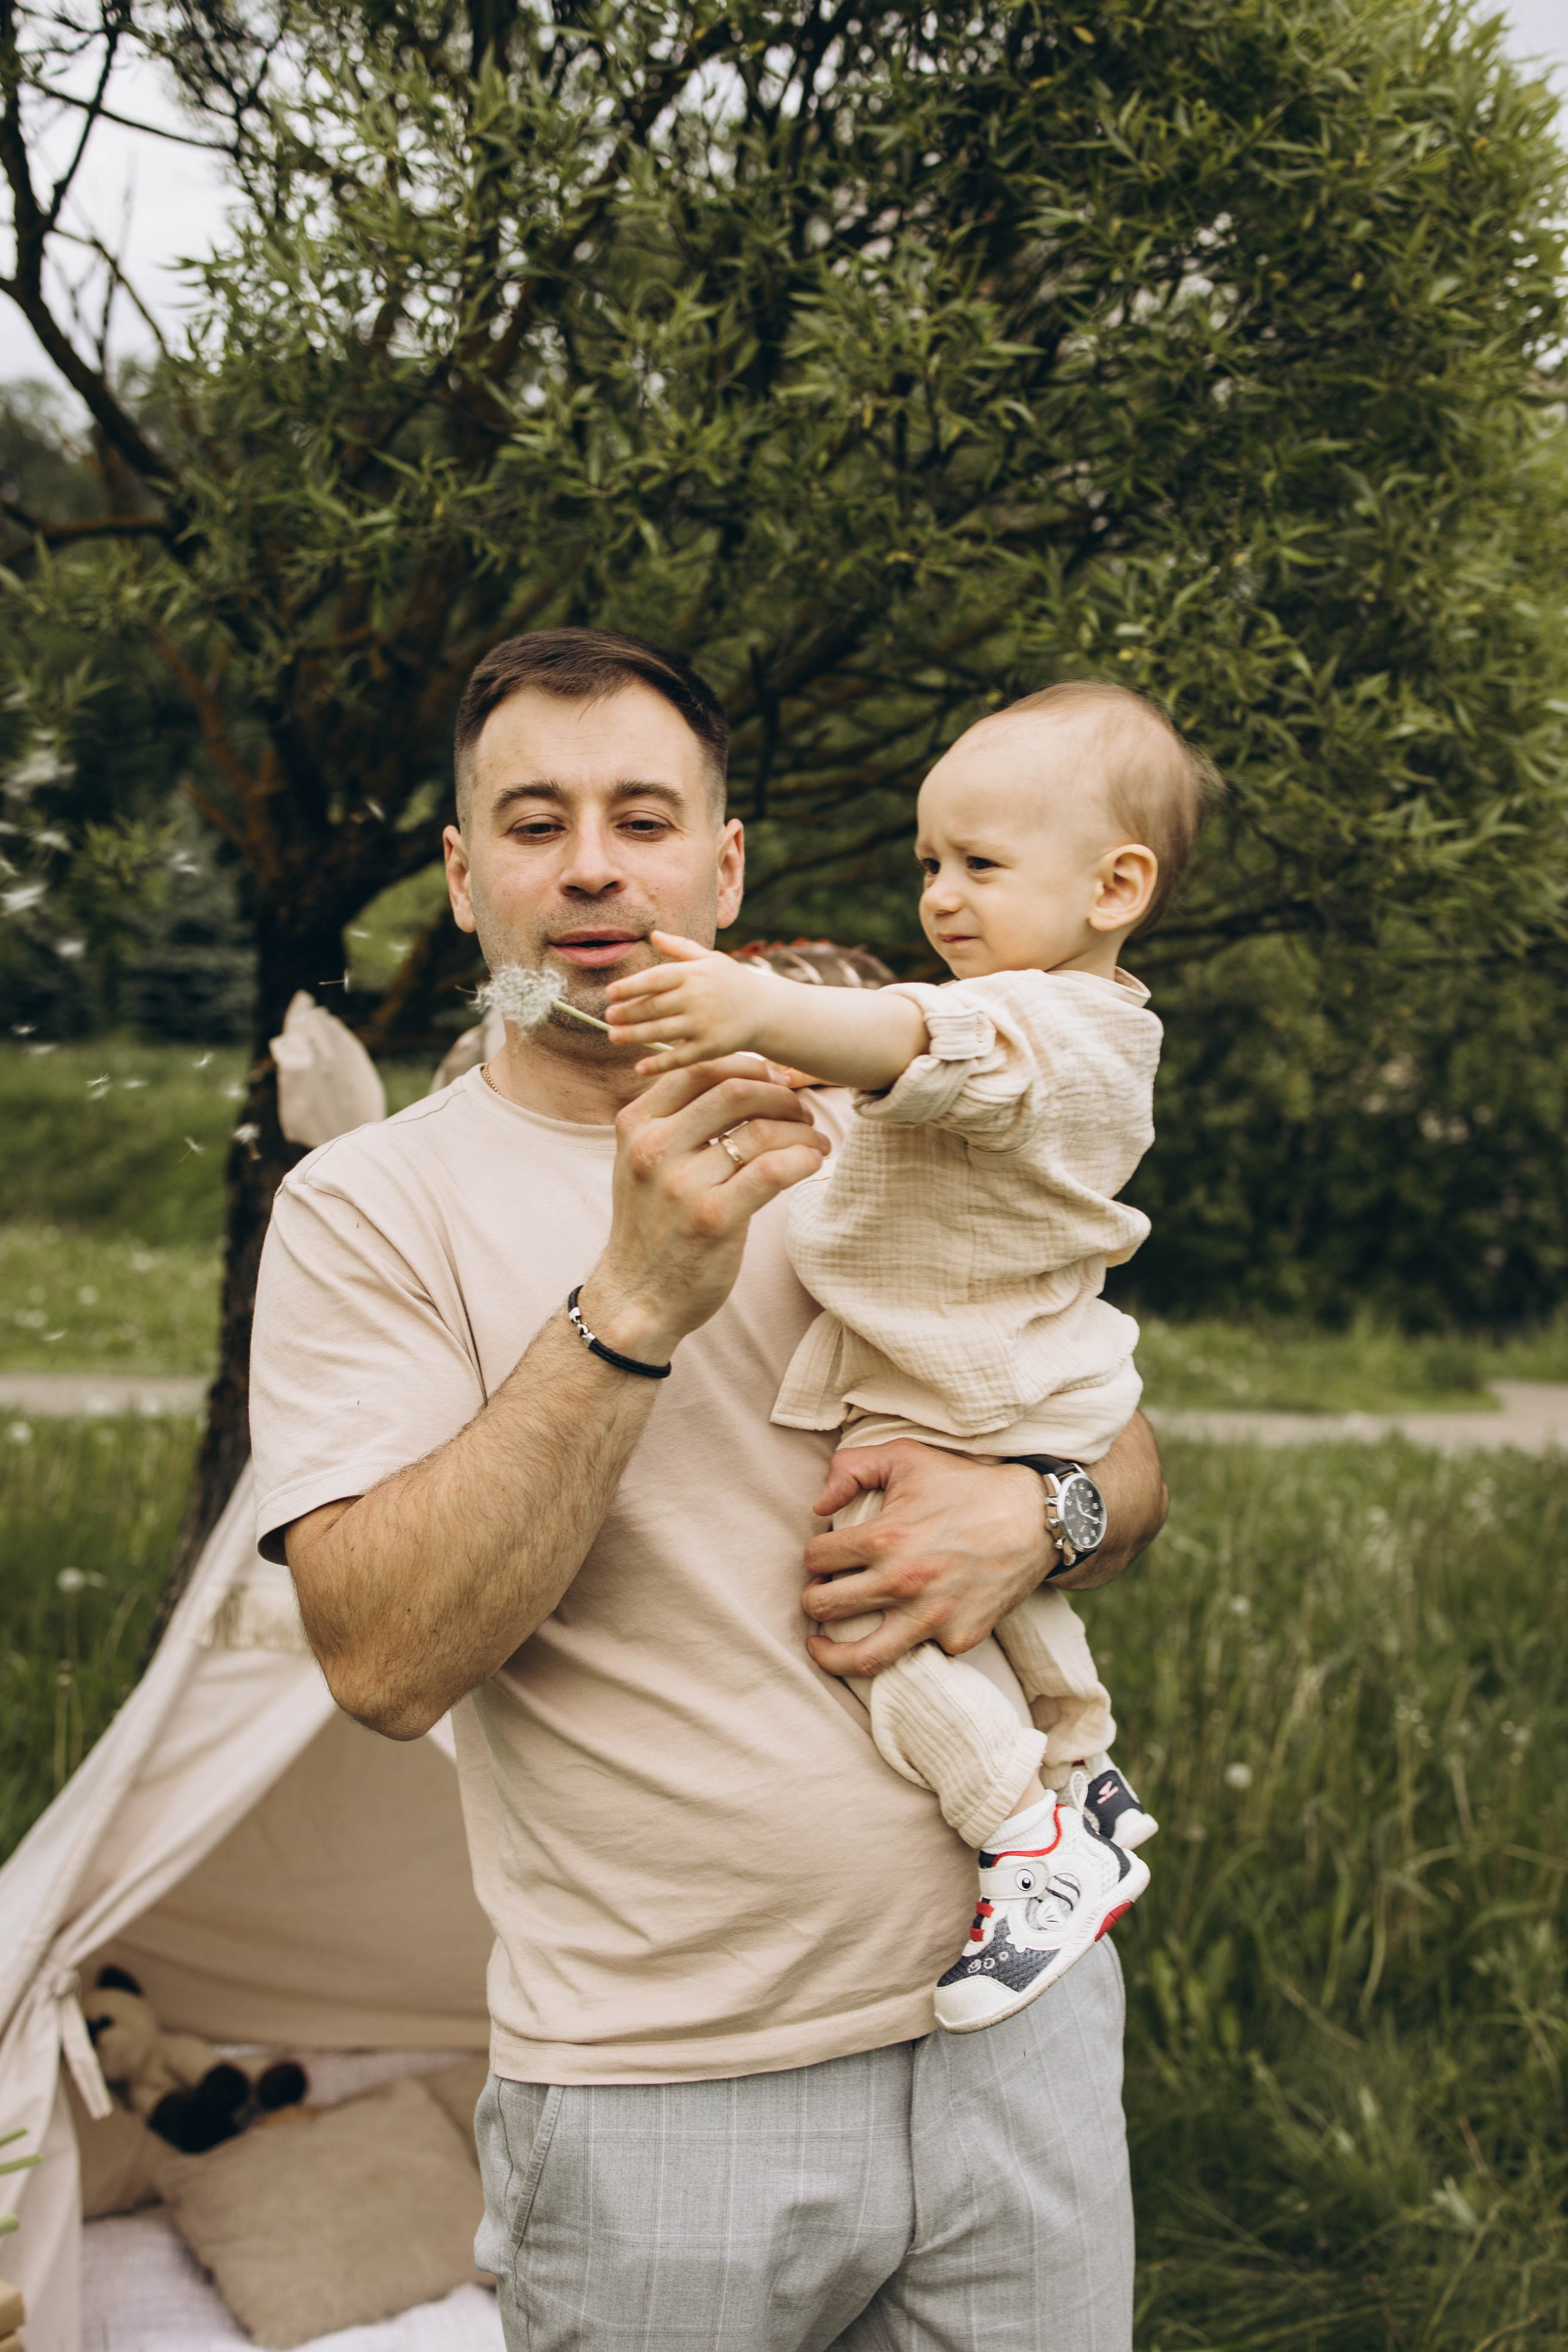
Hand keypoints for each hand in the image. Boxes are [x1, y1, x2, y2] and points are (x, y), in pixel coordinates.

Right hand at [582, 1056, 826, 1363]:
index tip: (775, 1079)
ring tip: (815, 1141)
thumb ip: (675, 1121)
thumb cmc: (652, 1225)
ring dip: (800, 1129)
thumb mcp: (643, 1163)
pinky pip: (773, 1170)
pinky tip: (811, 1163)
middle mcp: (654, 1148)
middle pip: (734, 1090)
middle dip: (780, 1094)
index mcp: (636, 1125)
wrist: (637, 1297)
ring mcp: (682, 1184)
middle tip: (802, 1110)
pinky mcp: (713, 1219)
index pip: (698, 1069)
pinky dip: (803, 1158)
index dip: (747, 1067)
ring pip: (760, 1130)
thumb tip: (739, 1079)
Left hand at [605, 932, 778, 1071]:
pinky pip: (679, 1057)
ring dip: (634, 1035)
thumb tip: (654, 935)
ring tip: (614, 1036)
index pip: (655, 979)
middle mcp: (697, 997)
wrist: (767, 1010)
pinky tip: (640, 1067)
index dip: (630, 986)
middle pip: (652, 1007)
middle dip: (626, 1013)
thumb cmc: (732, 982)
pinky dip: (658, 1063)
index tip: (610, 993)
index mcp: (694, 973)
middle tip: (608, 1017)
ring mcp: (704, 1023)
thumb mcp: (710, 960)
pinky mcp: (711, 1047)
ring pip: (660, 1031)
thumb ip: (680, 948)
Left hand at [800, 1440, 1051, 1678]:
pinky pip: (917, 1655)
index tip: (824, 1557)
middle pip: (824, 1608)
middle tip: (819, 1595)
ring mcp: (932, 1617)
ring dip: (831, 1654)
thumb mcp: (906, 1456)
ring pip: (861, 1658)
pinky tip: (897, 1632)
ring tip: (821, 1647)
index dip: (814, 1556)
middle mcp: (903, 1583)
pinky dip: (904, 1646)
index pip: (816, 1559)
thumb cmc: (966, 1485)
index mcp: (884, 1538)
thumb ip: (850, 1468)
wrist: (1035, 1518)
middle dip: (813, 1600)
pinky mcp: (959, 1638)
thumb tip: (818, 1506)